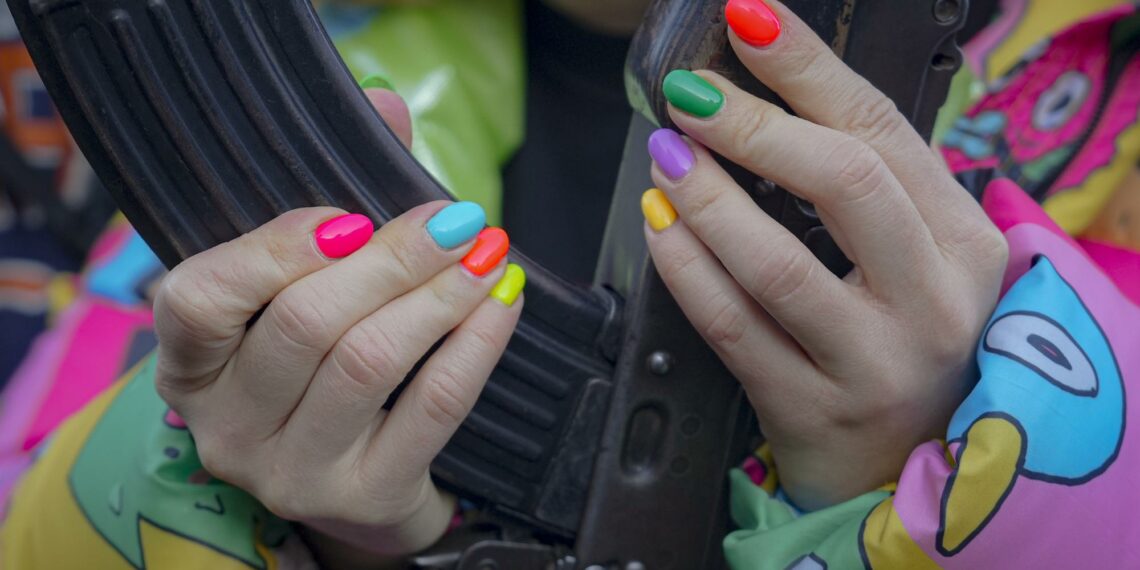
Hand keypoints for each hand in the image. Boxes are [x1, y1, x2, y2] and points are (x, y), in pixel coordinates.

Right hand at [152, 88, 524, 564]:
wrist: (363, 480)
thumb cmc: (325, 365)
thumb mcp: (308, 287)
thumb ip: (335, 191)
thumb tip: (384, 103)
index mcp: (192, 362)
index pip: (198, 302)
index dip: (275, 250)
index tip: (352, 215)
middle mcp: (227, 424)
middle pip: (305, 326)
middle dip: (392, 260)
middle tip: (456, 218)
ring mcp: (292, 471)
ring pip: (368, 363)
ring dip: (440, 295)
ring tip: (487, 252)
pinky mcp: (365, 495)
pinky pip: (432, 408)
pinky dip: (475, 346)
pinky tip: (501, 305)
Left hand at [641, 0, 1007, 509]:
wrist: (901, 464)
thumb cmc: (898, 342)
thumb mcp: (915, 261)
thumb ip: (865, 189)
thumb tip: (764, 96)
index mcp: (965, 244)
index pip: (883, 132)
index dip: (808, 68)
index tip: (749, 19)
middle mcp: (934, 301)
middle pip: (845, 183)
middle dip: (754, 127)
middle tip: (690, 98)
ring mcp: (876, 363)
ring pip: (779, 263)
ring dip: (708, 198)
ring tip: (666, 158)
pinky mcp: (815, 409)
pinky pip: (735, 329)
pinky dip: (687, 272)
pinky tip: (662, 230)